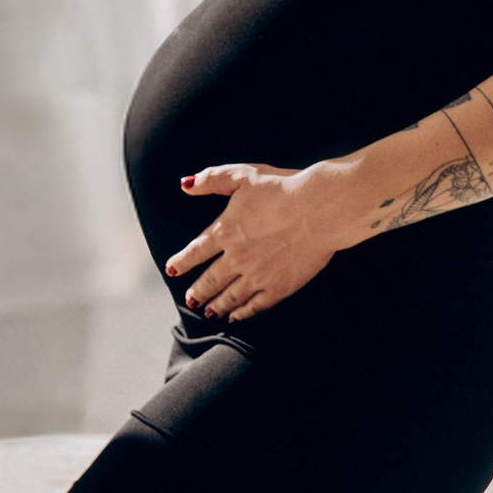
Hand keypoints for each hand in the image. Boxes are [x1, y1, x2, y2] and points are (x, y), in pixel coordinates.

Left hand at [166, 160, 351, 318]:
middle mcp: (236, 257)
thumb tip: (185, 185)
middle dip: (197, 291)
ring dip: (216, 305)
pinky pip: (254, 306)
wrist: (320, 209)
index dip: (182, 261)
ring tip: (208, 311)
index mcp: (225, 230)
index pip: (195, 251)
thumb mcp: (243, 175)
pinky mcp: (279, 287)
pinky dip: (242, 313)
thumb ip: (212, 179)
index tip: (172, 269)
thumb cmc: (283, 188)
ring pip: (229, 297)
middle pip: (209, 280)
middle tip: (190, 298)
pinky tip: (235, 317)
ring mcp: (257, 275)